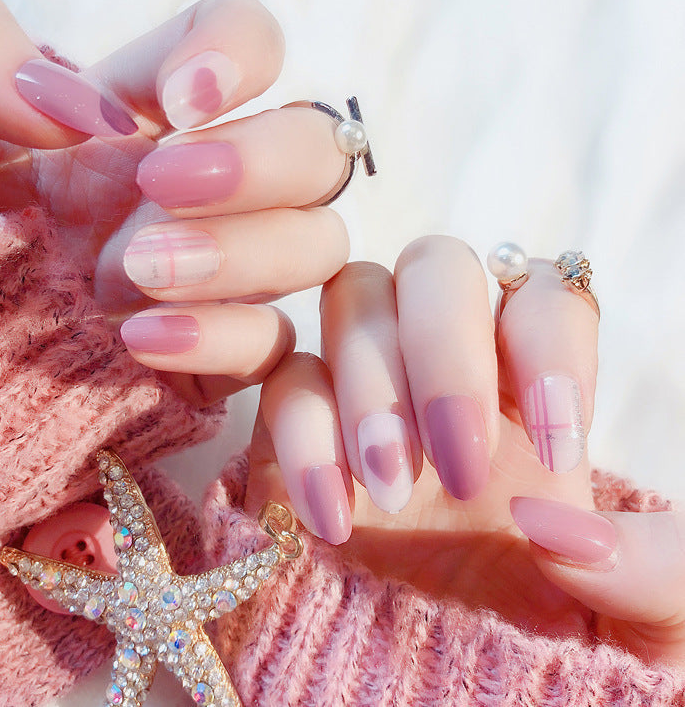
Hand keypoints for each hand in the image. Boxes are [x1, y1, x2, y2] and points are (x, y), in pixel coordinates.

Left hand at [0, 0, 349, 404]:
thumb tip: (69, 106)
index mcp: (145, 114)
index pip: (249, 44)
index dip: (241, 54)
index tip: (176, 102)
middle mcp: (203, 190)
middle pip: (317, 152)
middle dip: (260, 165)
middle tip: (159, 185)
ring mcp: (219, 274)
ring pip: (316, 246)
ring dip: (244, 253)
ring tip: (138, 270)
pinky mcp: (217, 355)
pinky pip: (274, 345)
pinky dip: (225, 338)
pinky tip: (140, 337)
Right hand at [246, 235, 684, 667]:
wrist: (445, 690)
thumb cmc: (548, 648)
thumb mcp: (645, 627)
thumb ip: (652, 574)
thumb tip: (563, 532)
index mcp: (534, 392)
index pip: (543, 294)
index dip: (550, 344)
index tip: (556, 454)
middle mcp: (444, 371)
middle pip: (435, 267)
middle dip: (446, 350)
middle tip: (461, 466)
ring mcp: (364, 392)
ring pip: (353, 299)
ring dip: (372, 387)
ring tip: (393, 493)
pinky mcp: (294, 429)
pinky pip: (284, 380)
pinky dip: (304, 434)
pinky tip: (331, 518)